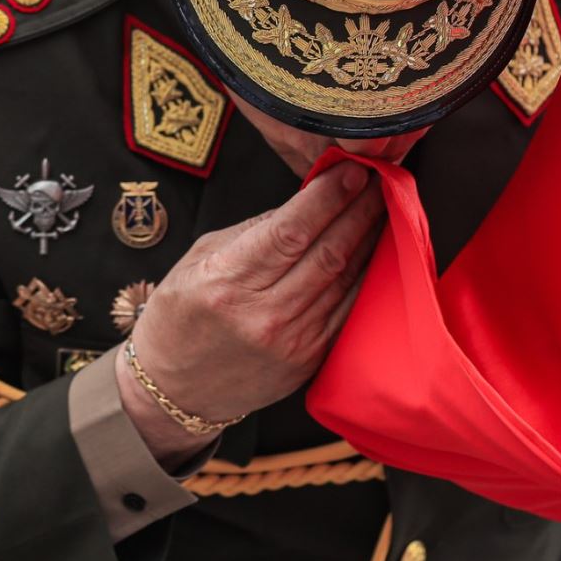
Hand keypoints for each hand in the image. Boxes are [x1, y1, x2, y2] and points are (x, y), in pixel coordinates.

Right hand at [116, 161, 384, 466]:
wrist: (176, 391)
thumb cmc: (181, 318)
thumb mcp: (199, 259)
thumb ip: (253, 229)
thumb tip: (305, 201)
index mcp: (227, 282)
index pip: (290, 231)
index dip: (328, 197)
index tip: (352, 170)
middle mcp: (263, 314)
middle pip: (327, 252)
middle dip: (359, 210)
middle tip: (380, 180)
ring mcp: (291, 342)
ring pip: (345, 280)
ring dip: (369, 239)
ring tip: (384, 208)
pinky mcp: (309, 360)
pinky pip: (348, 310)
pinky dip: (366, 277)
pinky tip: (375, 252)